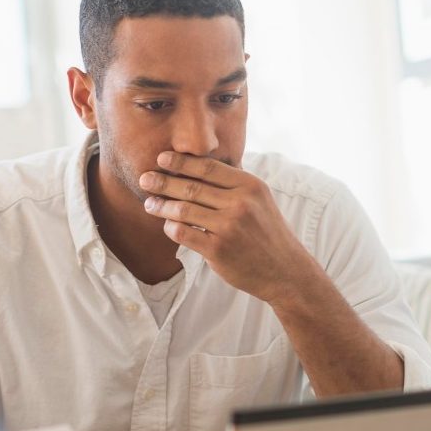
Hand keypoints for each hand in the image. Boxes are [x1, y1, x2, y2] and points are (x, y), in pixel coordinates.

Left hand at [139, 151, 319, 305]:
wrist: (286, 271)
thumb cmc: (268, 234)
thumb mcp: (260, 201)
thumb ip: (234, 185)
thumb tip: (198, 167)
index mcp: (250, 186)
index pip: (208, 167)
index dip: (181, 162)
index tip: (162, 158)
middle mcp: (240, 203)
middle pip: (191, 187)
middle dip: (163, 182)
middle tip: (145, 179)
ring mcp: (229, 227)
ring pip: (184, 210)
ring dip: (162, 206)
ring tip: (149, 204)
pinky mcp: (218, 250)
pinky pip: (184, 233)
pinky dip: (171, 228)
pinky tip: (168, 225)